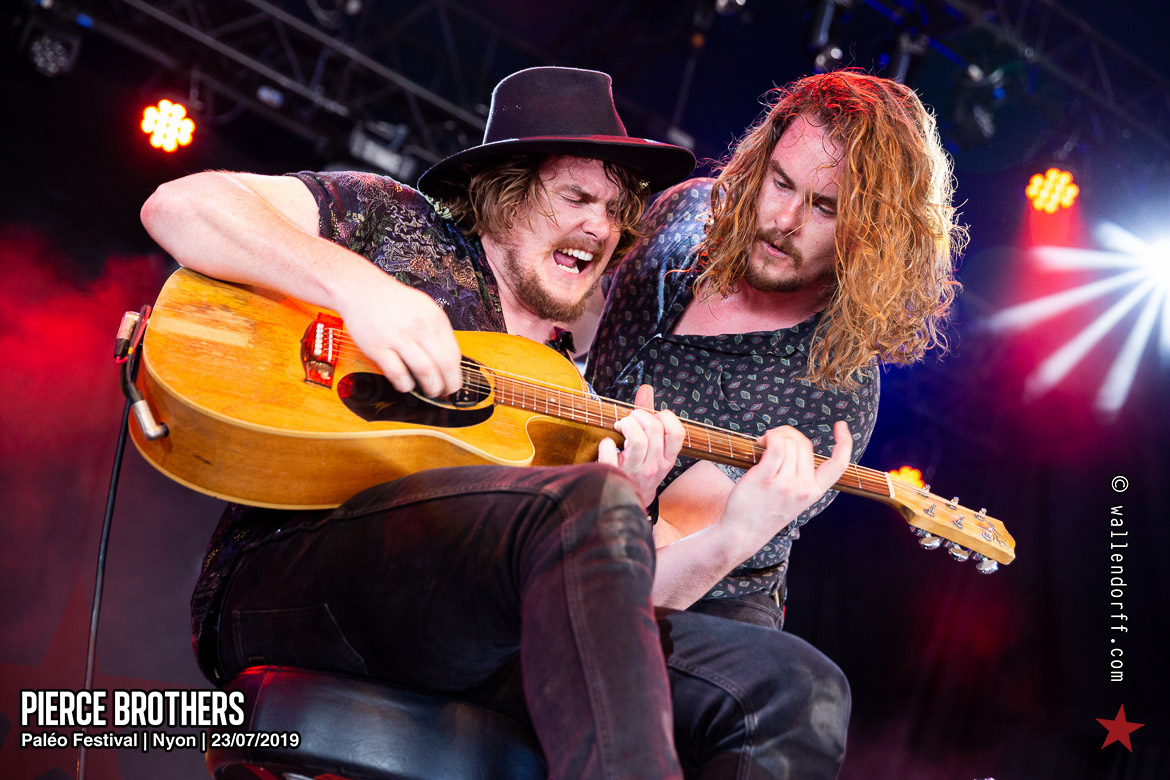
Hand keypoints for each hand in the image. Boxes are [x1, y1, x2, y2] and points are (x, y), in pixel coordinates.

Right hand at [337, 271, 463, 396]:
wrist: (361, 289)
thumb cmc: (393, 301)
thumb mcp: (424, 308)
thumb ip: (437, 330)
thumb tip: (449, 359)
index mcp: (434, 317)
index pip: (454, 353)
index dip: (456, 373)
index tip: (454, 381)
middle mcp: (419, 327)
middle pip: (445, 365)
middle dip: (448, 385)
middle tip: (445, 392)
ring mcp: (398, 337)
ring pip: (425, 371)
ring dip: (431, 387)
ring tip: (430, 391)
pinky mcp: (378, 347)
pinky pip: (397, 373)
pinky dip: (405, 384)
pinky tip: (406, 385)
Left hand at [597, 384, 684, 507]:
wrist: (627, 501)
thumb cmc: (640, 468)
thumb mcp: (651, 447)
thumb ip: (649, 416)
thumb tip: (646, 388)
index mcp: (667, 459)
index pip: (677, 433)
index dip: (664, 417)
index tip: (652, 418)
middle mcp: (655, 467)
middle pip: (654, 429)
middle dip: (639, 415)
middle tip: (630, 419)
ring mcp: (635, 473)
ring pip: (637, 440)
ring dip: (625, 425)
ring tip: (620, 427)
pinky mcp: (615, 477)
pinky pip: (610, 455)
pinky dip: (606, 444)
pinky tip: (606, 443)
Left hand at [719, 421, 851, 559]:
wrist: (741, 535)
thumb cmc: (763, 513)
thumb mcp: (792, 500)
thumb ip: (800, 477)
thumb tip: (791, 442)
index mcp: (814, 492)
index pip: (839, 465)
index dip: (845, 442)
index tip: (841, 425)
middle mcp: (804, 488)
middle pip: (804, 444)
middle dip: (788, 433)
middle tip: (772, 439)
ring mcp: (785, 484)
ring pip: (788, 443)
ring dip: (775, 435)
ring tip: (763, 443)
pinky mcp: (765, 479)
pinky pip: (775, 445)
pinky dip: (770, 437)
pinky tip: (761, 442)